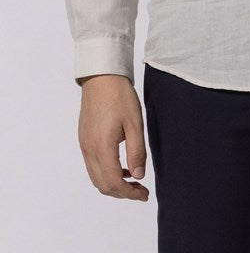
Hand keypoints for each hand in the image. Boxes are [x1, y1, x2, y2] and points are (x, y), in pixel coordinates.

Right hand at [78, 74, 149, 200]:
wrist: (101, 77)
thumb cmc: (119, 96)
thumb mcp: (134, 123)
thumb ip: (136, 151)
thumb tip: (138, 175)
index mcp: (102, 147)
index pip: (114, 183)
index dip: (129, 194)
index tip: (144, 194)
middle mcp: (89, 150)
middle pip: (103, 185)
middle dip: (122, 193)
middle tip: (141, 190)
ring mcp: (84, 145)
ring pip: (96, 177)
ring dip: (114, 184)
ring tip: (133, 179)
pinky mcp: (84, 139)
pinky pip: (93, 166)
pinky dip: (106, 173)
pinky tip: (121, 165)